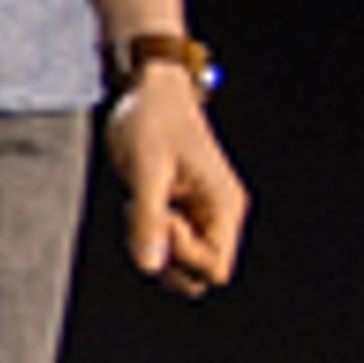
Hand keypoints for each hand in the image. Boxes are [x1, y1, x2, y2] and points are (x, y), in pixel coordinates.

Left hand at [105, 67, 247, 294]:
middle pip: (202, 273)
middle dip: (169, 257)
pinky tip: (139, 204)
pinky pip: (173, 242)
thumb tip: (149, 267)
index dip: (183, 255)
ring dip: (158, 248)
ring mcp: (204, 212)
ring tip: (140, 208)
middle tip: (143, 214)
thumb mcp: (145, 169)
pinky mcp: (186, 208)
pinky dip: (153, 234)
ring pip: (186, 262)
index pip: (215, 268)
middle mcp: (220, 213)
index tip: (161, 216)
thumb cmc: (152, 120)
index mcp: (224, 205)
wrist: (151, 88)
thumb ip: (147, 218)